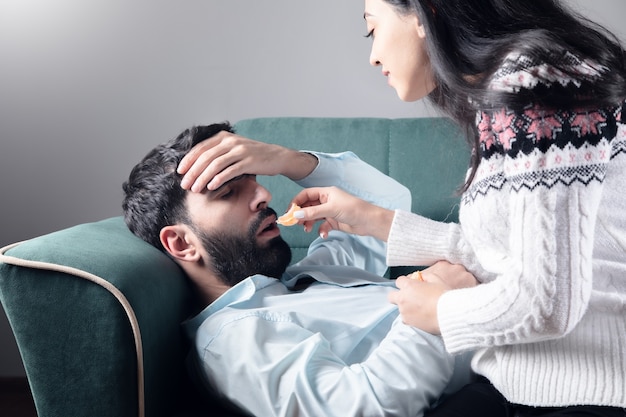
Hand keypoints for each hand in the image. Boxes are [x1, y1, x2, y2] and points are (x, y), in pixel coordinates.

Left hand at [177, 131, 317, 191]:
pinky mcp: (249, 161)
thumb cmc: (252, 156)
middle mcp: (231, 141)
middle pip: (206, 157)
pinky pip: (230, 170)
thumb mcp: (234, 150)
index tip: (180, 172)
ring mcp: (240, 150)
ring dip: (203, 178)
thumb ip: (218, 153)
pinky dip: (219, 179)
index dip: (188, 160)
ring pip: (215, 164)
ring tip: (195, 189)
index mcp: (224, 137)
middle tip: (184, 185)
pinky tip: (211, 187)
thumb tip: (196, 167)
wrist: (277, 156)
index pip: (200, 148)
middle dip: (193, 172)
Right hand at [289, 186, 394, 240]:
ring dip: (309, 223)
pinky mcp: (334, 221)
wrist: (369, 221)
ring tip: (306, 229)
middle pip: (308, 206)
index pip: (306, 195)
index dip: (297, 202)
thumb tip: (296, 214)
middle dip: (301, 214)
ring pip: (314, 216)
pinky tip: (323, 234)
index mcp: (326, 192)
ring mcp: (330, 211)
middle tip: (294, 223)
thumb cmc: (353, 209)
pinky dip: (321, 230)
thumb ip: (312, 212)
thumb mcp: (331, 209)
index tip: (290, 212)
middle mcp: (327, 200)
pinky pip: (322, 225)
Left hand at [388, 261, 476, 333]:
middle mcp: (403, 298)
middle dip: (397, 295)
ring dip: (406, 307)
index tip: (412, 285)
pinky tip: (421, 317)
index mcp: (409, 286)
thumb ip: (426, 276)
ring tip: (421, 309)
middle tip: (409, 297)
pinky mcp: (408, 322)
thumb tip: (422, 277)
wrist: (449, 315)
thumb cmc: (444, 296)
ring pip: (400, 308)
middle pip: (391, 296)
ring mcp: (404, 311)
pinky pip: (405, 319)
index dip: (405, 282)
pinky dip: (411, 317)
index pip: (399, 281)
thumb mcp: (437, 280)